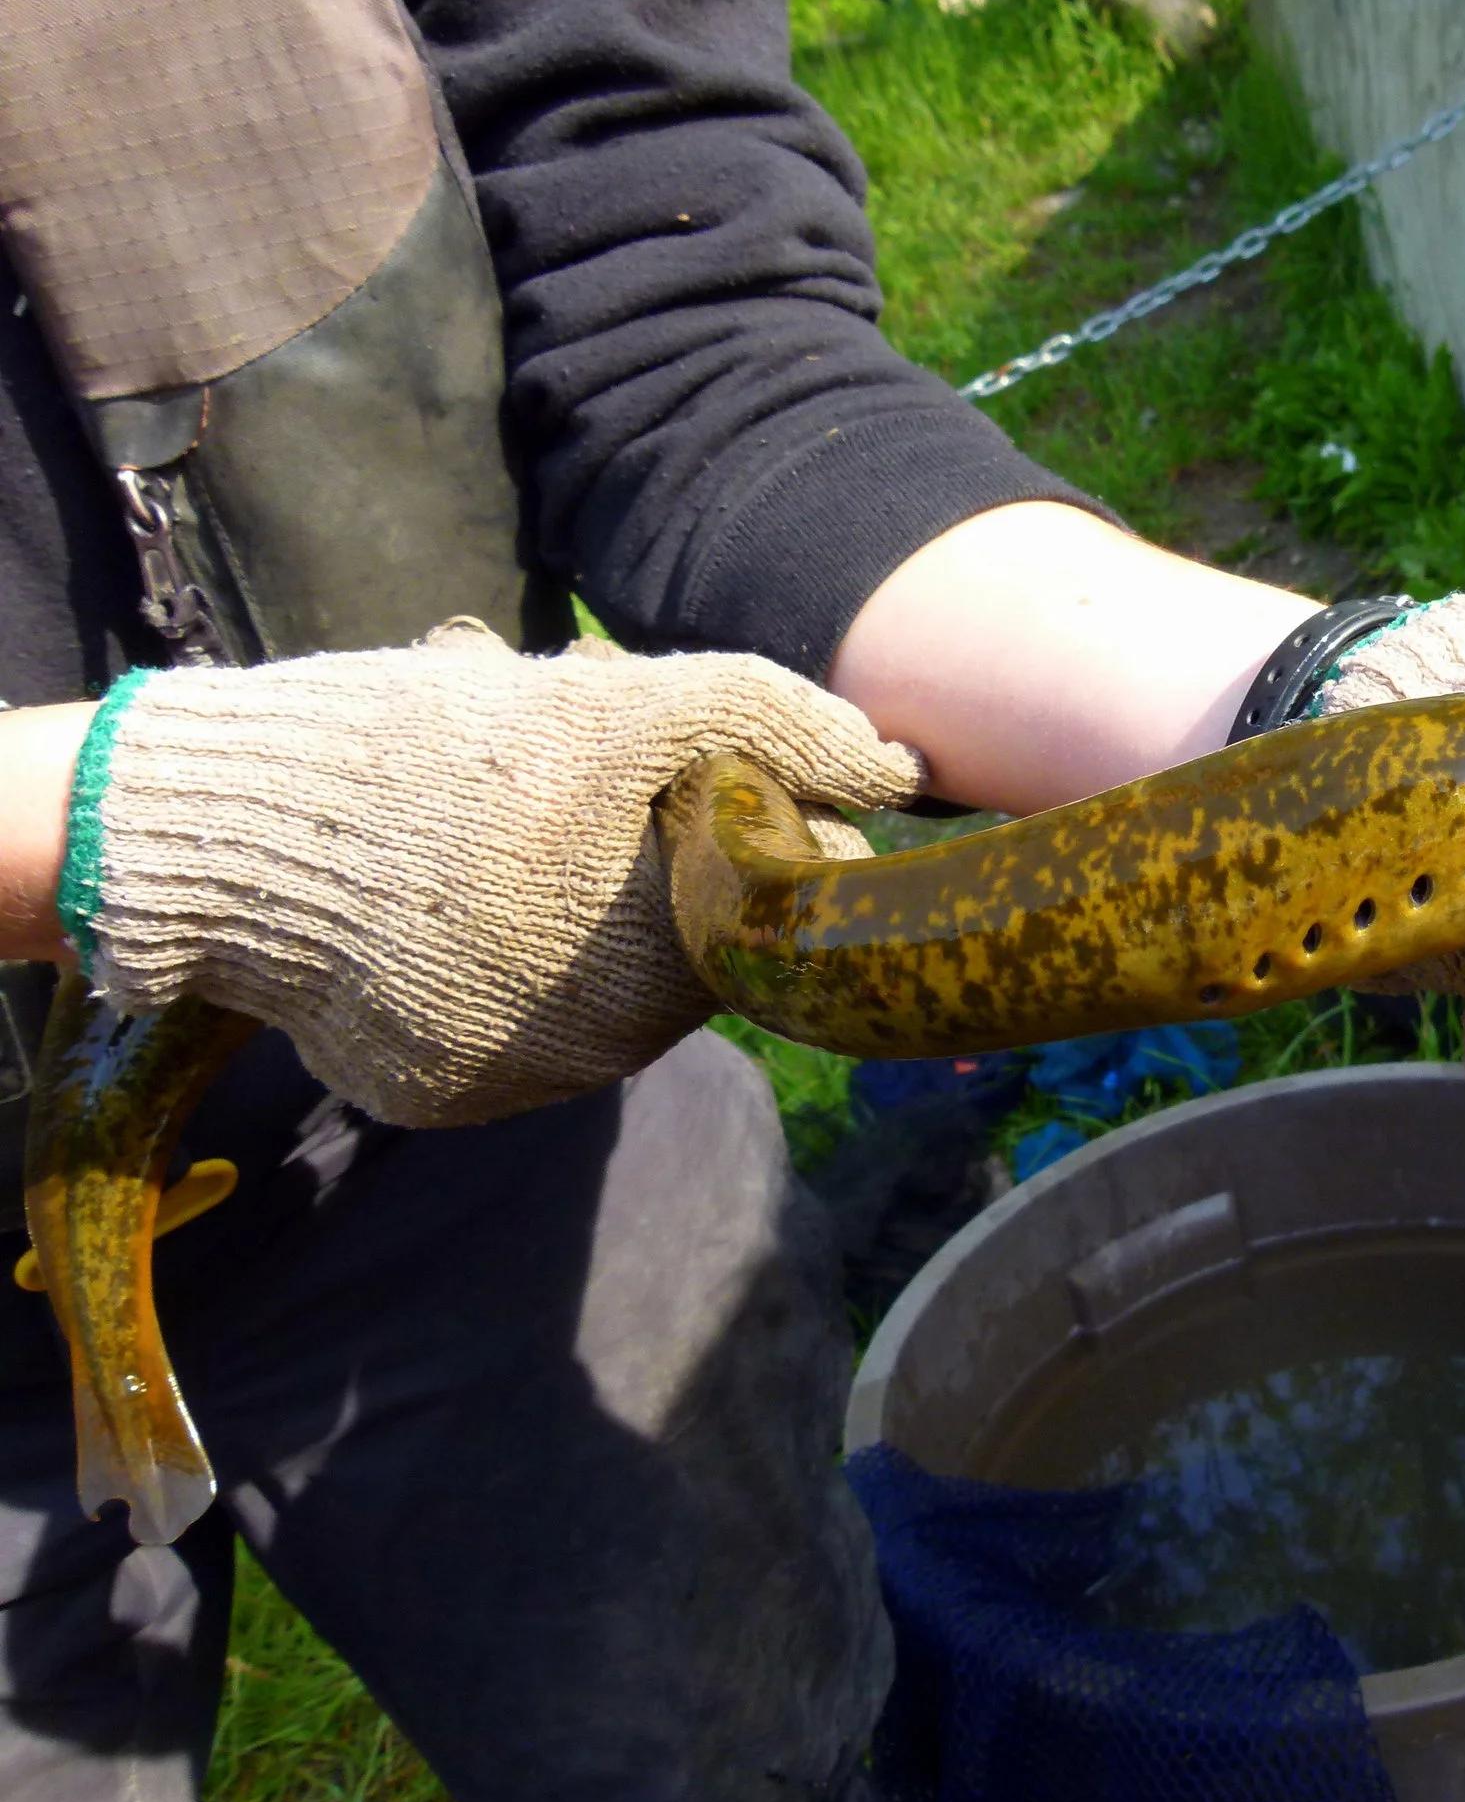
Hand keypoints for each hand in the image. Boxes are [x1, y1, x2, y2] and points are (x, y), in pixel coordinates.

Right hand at [66, 625, 921, 1126]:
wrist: (225, 841)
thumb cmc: (435, 755)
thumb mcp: (618, 705)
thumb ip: (770, 724)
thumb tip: (901, 769)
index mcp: (675, 960)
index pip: (778, 902)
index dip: (749, 822)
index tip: (685, 774)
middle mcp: (613, 1045)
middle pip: (689, 941)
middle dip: (654, 857)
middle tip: (566, 788)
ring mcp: (525, 1081)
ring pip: (604, 982)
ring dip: (574, 902)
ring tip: (492, 831)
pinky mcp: (445, 1096)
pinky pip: (514, 1024)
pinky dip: (495, 959)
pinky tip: (439, 897)